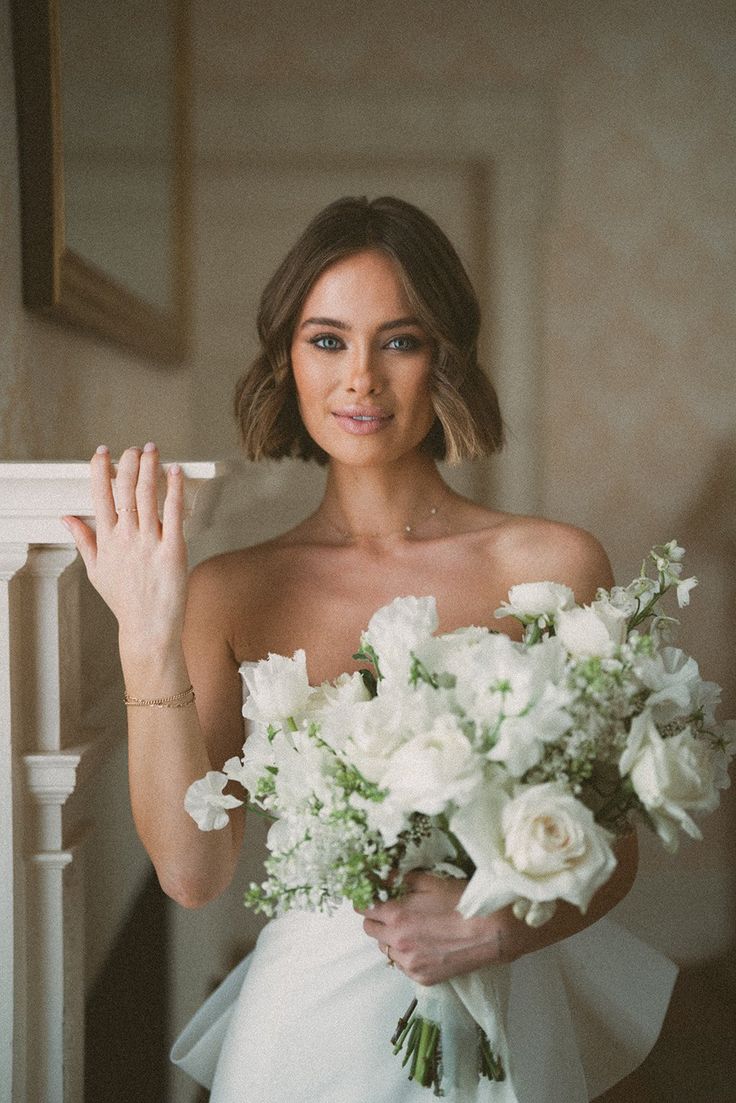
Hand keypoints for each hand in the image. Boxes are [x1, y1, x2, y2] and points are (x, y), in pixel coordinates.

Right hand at [62, 444, 187, 658]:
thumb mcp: (96, 571)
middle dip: (128, 463)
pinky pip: (173, 513)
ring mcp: (149, 543)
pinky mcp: (173, 550)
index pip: (99, 496)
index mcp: (106, 540)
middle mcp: (125, 537)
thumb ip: (83, 540)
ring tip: (152, 449)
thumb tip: (66, 518)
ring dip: (149, 468)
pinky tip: (175, 471)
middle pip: (125, 489)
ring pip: (147, 495)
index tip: (102, 451)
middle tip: (134, 447)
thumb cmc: (125, 601)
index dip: (100, 470)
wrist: (148, 628)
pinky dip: (174, 489)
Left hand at [359, 872, 509, 985]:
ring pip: (385, 949)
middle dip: (376, 918)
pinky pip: (402, 965)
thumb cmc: (461, 901)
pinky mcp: (421, 978)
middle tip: (392, 911)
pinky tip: (424, 945)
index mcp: (395, 915)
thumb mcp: (430, 881)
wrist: (491, 932)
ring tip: (411, 929)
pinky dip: (407, 954)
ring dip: (390, 937)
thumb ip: (401, 879)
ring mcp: (408, 963)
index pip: (363, 909)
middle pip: (369, 930)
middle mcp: (397, 941)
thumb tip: (383, 876)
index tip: (374, 897)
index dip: (367, 900)